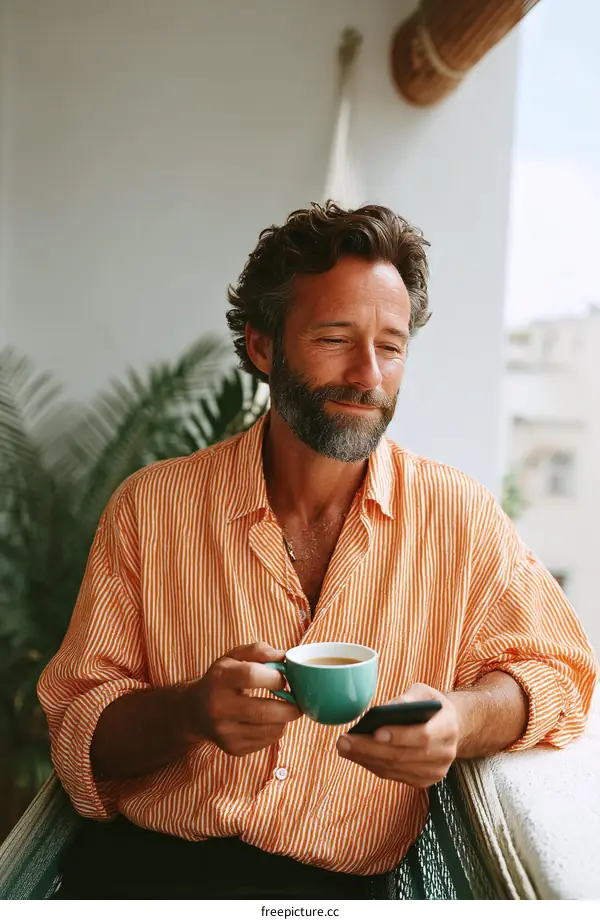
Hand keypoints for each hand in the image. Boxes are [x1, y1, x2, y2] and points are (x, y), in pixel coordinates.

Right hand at [182, 641, 300, 756]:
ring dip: (285, 719)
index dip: (275, 677)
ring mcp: (225, 731)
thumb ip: (258, 651)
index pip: (252, 676)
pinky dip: (276, 731)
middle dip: (290, 707)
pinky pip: (266, 742)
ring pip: (269, 730)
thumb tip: (284, 657)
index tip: (285, 678)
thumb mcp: (233, 657)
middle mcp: (218, 706)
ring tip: (284, 709)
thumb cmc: (220, 679)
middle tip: (298, 701)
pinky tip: (270, 721)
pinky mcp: (233, 748)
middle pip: (263, 711)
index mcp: (219, 678)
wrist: (194, 711)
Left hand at [336, 683, 458, 786]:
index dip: (399, 736)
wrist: (451, 728)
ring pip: (395, 768)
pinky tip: (357, 755)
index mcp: (448, 727)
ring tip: (344, 747)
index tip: (375, 731)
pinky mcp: (423, 780)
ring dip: (366, 759)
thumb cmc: (432, 707)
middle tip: (344, 741)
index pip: (424, 736)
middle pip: (403, 756)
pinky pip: (394, 776)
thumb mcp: (425, 693)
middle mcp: (445, 753)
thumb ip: (408, 698)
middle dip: (370, 749)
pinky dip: (373, 766)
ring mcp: (435, 771)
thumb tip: (386, 710)